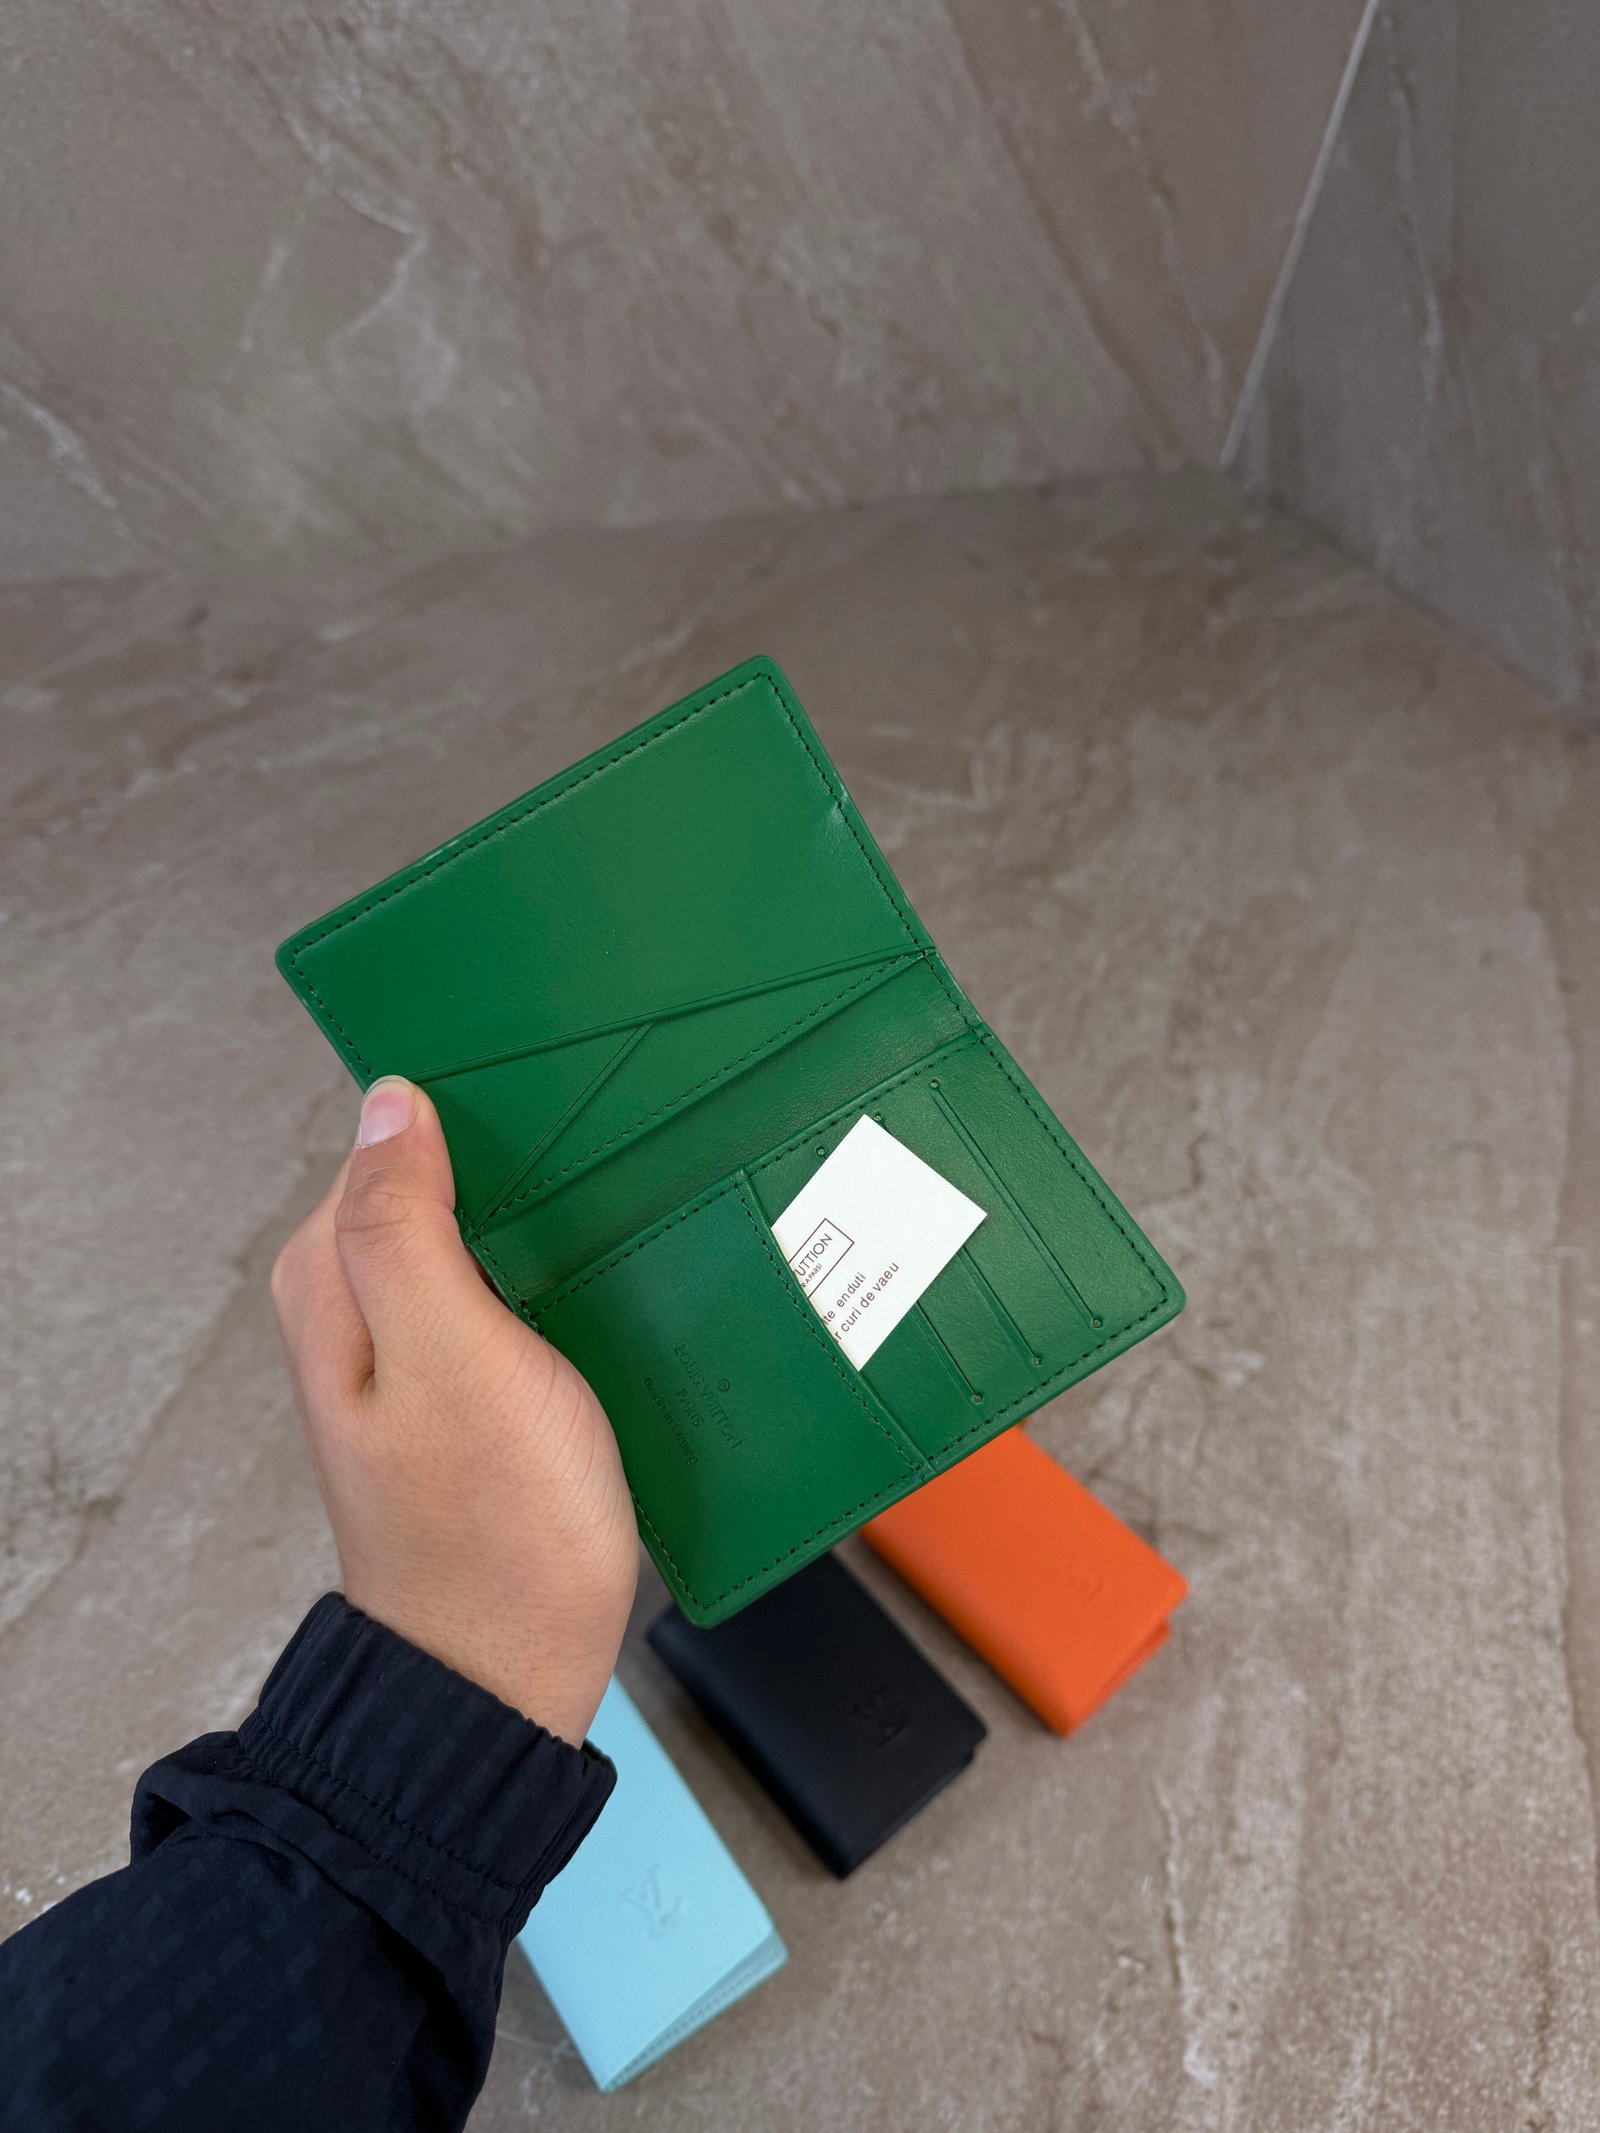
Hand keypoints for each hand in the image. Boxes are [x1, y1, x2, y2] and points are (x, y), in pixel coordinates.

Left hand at [271, 1076, 637, 1743]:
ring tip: (620, 1216)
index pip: (386, 1140)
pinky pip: (516, 1293)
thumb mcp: (450, 1354)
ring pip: (485, 1236)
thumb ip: (404, 1225)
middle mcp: (361, 1314)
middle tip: (604, 1165)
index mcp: (332, 1287)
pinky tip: (613, 1282)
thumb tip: (387, 1102)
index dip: (469, 1118)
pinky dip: (561, 1277)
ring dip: (548, 1220)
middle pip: (440, 1183)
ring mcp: (420, 1354)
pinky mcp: (476, 1389)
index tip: (551, 1117)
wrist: (516, 1673)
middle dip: (518, 1165)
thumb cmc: (491, 1532)